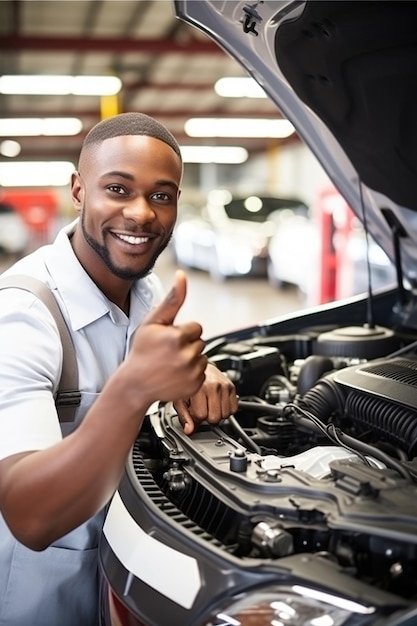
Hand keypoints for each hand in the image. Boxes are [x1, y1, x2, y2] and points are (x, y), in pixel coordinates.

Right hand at [125, 270, 207, 406]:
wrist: (135, 384)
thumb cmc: (142, 351)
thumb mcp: (153, 322)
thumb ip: (172, 299)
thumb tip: (182, 276)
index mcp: (177, 337)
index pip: (196, 327)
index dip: (182, 332)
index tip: (167, 340)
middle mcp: (187, 355)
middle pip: (200, 342)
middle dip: (186, 345)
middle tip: (167, 353)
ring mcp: (192, 372)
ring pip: (202, 357)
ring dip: (190, 358)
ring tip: (170, 363)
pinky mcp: (195, 385)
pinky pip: (202, 372)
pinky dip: (192, 373)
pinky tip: (175, 374)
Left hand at [174, 362, 237, 434]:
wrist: (198, 364)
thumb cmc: (188, 381)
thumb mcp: (180, 398)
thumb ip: (184, 416)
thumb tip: (189, 431)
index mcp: (198, 388)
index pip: (201, 416)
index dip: (196, 416)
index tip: (193, 410)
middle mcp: (213, 386)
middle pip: (215, 418)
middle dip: (208, 417)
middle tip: (202, 408)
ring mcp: (224, 386)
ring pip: (226, 415)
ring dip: (218, 413)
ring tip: (210, 404)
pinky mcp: (232, 386)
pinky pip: (234, 409)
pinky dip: (227, 409)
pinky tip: (218, 402)